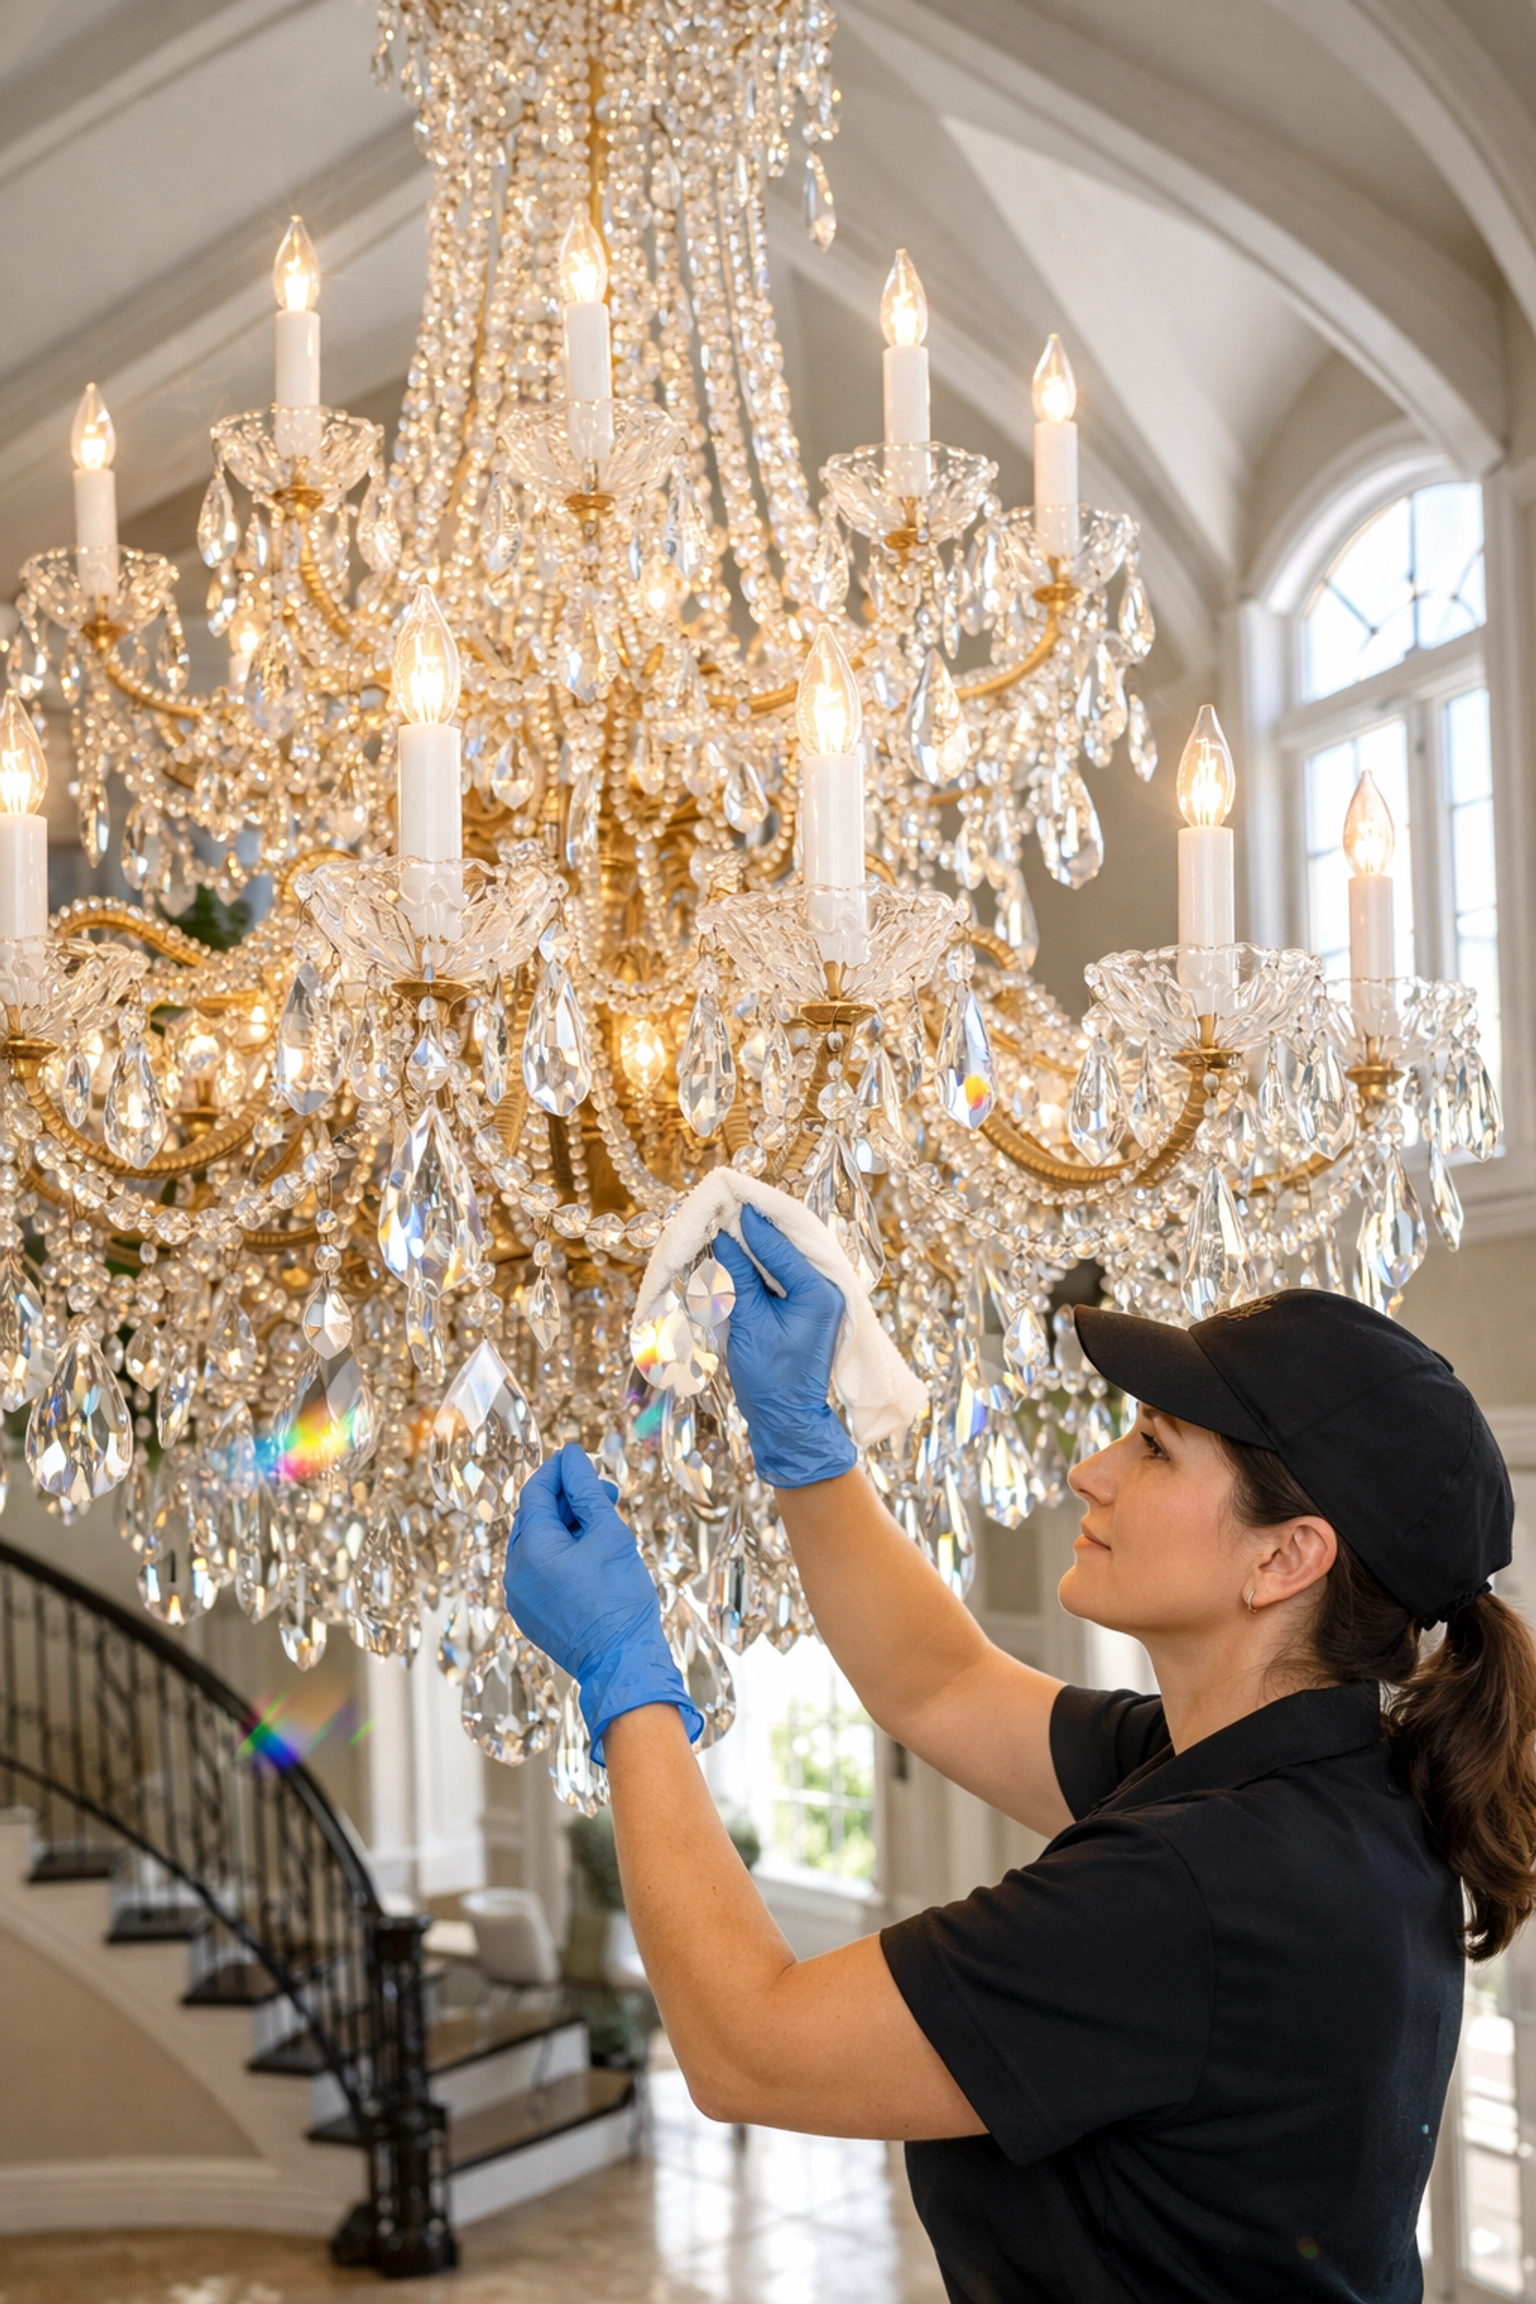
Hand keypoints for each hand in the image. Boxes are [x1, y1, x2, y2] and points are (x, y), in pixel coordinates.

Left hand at [505, 1441, 701, 1762]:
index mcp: (531, 1549)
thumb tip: (572, 1458)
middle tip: (604, 1491)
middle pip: (535, 1518)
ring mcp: (519, 1597)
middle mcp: (515, 1572)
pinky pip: (539, 1572)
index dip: (558, 1471)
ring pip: (537, 1546)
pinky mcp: (529, 1614)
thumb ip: (587, 1492)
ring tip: (602, 1523)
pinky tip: (590, 1554)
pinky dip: (560, 1555)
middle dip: (568, 1500)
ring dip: (566, 1527)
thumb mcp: (609, 1536)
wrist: (622, 1662)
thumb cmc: (620, 1599)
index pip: (536, 1493)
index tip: (580, 1457)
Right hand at [712, 1206, 857, 1489]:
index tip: (733, 1202)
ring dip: (756, 1249)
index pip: (781, 1248)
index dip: (753, 1226)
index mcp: (819, 1292)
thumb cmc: (770, 1377)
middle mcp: (825, 1290)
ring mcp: (817, 1301)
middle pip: (786, 1248)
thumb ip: (738, 1278)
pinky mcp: (805, 1310)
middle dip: (756, 1232)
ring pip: (782, 1262)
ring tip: (729, 1229)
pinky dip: (760, 1268)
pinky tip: (739, 1258)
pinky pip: (781, 1278)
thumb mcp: (748, 1324)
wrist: (787, 1419)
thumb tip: (723, 1238)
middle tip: (728, 1209)